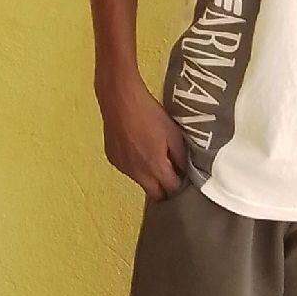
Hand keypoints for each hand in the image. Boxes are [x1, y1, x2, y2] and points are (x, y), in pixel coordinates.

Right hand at [96, 74, 188, 200]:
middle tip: (172, 173)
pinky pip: (129, 171)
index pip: (171, 190)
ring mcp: (123, 168)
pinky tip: (138, 148)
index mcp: (155, 167)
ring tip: (154, 155)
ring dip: (150, 177)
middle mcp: (137, 173)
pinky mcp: (113, 160)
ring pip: (141, 183)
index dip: (180, 184)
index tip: (184, 176)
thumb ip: (180, 156)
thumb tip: (184, 171)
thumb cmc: (150, 113)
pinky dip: (136, 166)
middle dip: (165, 188)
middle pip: (155, 195)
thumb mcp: (173, 132)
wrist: (120, 100)